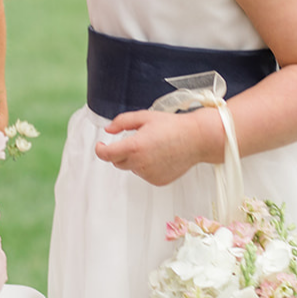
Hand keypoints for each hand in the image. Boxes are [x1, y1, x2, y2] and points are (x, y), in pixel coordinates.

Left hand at [94, 108, 222, 186]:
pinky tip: (160, 156)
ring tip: (154, 146)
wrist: (196, 139)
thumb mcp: (144, 117)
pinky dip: (147, 166)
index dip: (100, 149)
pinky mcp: (157, 181)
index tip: (100, 145)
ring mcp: (149, 174)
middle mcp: (140, 163)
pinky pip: (145, 174)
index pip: (106, 155)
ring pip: (132, 168)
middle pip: (118, 162)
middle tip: (135, 140)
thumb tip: (108, 129)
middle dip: (120, 152)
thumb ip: (122, 122)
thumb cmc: (172, 126)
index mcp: (134, 147)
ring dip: (136, 159)